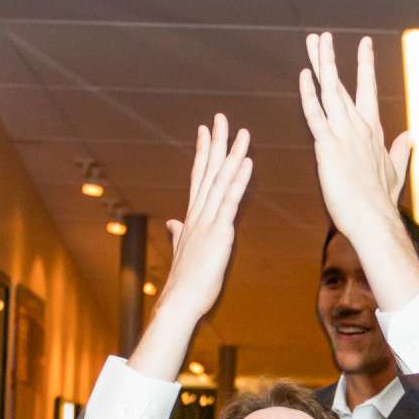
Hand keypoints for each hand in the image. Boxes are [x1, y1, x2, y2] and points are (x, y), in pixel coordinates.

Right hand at [154, 117, 252, 321]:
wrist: (180, 301)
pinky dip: (239, 181)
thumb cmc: (184, 281)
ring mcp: (208, 221)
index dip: (203, 152)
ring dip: (232, 155)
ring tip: (242, 133)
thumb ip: (177, 232)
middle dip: (216, 143)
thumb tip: (172, 222)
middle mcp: (198, 213)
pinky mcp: (219, 232)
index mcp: (192, 216)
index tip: (206, 130)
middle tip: (220, 117)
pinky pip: (231, 201)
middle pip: (208, 171)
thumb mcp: (181, 251)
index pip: (198, 176)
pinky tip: (246, 163)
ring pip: (221, 181)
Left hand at [299, 32, 413, 243]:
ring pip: (331, 92)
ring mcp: (345, 135)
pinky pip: (316, 115)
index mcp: (373, 133)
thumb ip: (401, 152)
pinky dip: (309, 95)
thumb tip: (411, 136)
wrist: (375, 221)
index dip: (364, 66)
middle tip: (322, 36)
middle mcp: (360, 128)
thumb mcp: (395, 173)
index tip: (362, 44)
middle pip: (343, 85)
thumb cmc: (382, 203)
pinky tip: (304, 76)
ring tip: (314, 41)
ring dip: (322, 65)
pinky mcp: (328, 148)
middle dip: (332, 59)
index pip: (367, 91)